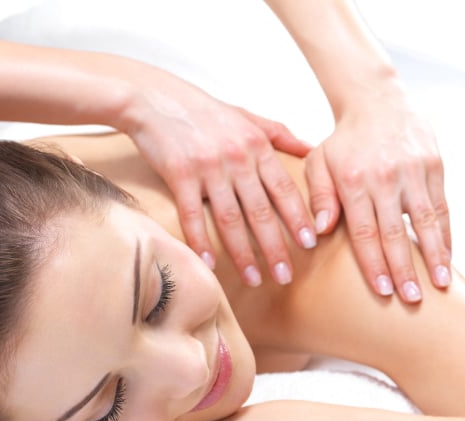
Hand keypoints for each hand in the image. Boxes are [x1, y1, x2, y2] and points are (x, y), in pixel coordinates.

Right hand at [123, 75, 314, 285]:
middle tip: (286, 276)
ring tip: (254, 279)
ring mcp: (208, 167)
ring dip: (243, 254)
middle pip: (261, 211)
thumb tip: (311, 149)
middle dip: (276, 247)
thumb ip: (279, 134)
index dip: (297, 218)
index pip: (283, 188)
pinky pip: (193, 215)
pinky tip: (209, 265)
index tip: (309, 245)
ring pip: (230, 219)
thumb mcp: (246, 115)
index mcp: (256, 144)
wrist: (153, 97)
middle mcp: (237, 157)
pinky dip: (201, 242)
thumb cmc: (202, 110)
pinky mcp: (180, 174)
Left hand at [305, 90, 450, 302]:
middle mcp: (385, 177)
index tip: (384, 291)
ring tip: (442, 284)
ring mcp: (413, 170)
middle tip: (413, 299)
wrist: (377, 101)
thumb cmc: (343, 142)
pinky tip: (448, 257)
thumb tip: (318, 231)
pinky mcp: (434, 164)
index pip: (364, 232)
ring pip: (426, 220)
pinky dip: (446, 233)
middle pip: (395, 232)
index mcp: (353, 180)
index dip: (374, 264)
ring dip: (435, 255)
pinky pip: (442, 206)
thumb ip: (318, 197)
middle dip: (405, 269)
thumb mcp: (319, 162)